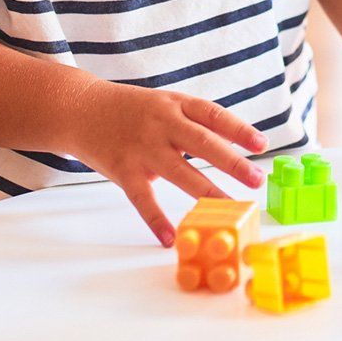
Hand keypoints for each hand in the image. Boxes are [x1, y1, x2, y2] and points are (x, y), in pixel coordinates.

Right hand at [70, 81, 268, 246]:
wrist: (80, 108)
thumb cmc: (131, 110)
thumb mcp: (164, 103)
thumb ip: (193, 124)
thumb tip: (232, 150)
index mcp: (175, 104)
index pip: (213, 115)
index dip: (239, 129)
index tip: (262, 145)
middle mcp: (161, 123)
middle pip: (202, 143)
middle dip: (232, 162)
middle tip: (256, 179)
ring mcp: (142, 147)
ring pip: (180, 172)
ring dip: (207, 192)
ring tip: (230, 208)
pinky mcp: (123, 169)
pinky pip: (142, 199)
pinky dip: (156, 219)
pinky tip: (170, 237)